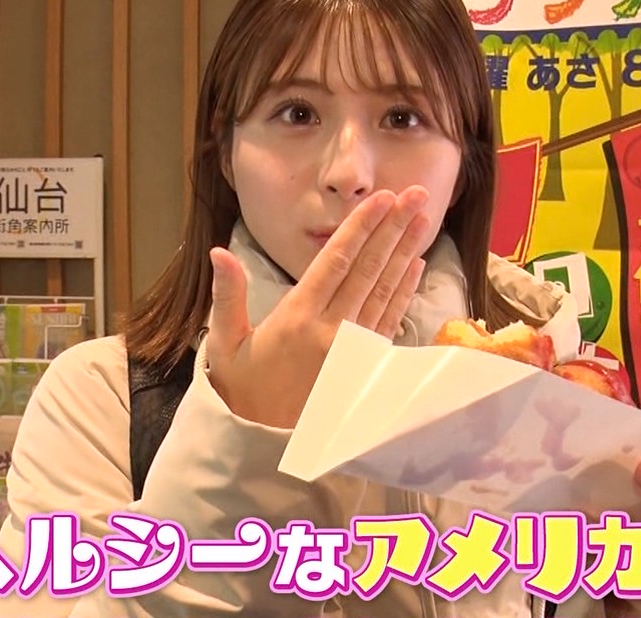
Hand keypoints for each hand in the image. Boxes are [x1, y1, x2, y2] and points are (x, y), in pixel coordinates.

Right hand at [204, 187, 430, 428]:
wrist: (263, 447)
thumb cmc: (241, 391)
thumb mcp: (224, 344)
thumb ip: (227, 295)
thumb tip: (219, 252)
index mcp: (297, 318)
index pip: (336, 261)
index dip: (360, 227)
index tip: (381, 198)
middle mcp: (331, 330)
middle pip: (368, 269)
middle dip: (392, 228)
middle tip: (415, 194)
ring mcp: (353, 349)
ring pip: (384, 290)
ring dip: (404, 251)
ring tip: (422, 218)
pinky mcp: (365, 365)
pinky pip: (389, 319)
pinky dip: (404, 290)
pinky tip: (415, 265)